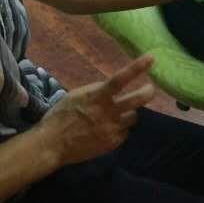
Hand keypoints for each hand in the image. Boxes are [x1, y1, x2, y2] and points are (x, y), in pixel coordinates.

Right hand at [37, 55, 155, 166]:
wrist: (52, 145)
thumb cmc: (60, 116)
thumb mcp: (76, 96)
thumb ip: (96, 91)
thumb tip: (112, 88)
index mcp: (97, 97)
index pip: (120, 79)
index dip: (136, 68)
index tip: (151, 58)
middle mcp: (108, 112)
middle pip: (138, 100)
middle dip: (148, 92)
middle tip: (150, 88)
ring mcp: (112, 129)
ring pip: (133, 117)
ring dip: (129, 113)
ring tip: (118, 114)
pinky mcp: (113, 143)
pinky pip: (124, 132)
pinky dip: (119, 129)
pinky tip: (107, 130)